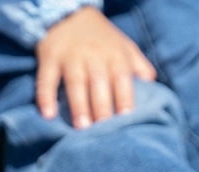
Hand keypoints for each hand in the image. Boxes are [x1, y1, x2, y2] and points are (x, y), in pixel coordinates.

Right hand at [35, 6, 155, 128]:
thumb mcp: (124, 47)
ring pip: (75, 82)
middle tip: (102, 131)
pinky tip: (48, 115)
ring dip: (78, 106)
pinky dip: (45, 96)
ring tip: (81, 128)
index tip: (126, 119)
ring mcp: (70, 55)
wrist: (69, 13)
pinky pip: (47, 78)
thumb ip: (138, 66)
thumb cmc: (102, 39)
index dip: (125, 98)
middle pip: (99, 83)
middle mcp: (94, 54)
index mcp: (115, 54)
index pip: (122, 78)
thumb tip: (153, 88)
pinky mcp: (50, 56)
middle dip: (102, 107)